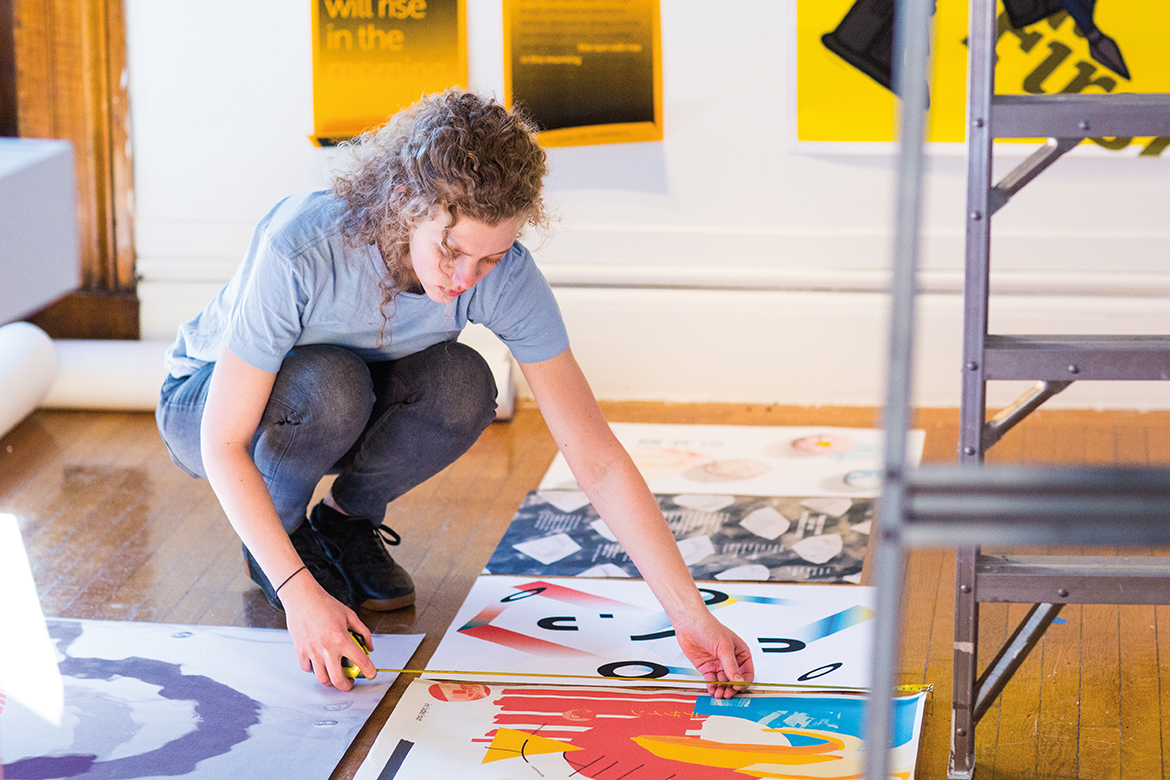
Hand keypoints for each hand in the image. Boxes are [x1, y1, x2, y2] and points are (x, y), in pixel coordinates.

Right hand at [280, 575, 375, 689]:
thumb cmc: (326, 605)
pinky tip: (320, 664)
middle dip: (347, 686)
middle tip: (350, 683)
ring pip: (322, 678)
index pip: (360, 661)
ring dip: (330, 681)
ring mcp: (312, 651)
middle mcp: (327, 648)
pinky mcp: (300, 651)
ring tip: (335, 676)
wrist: (303, 598)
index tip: (371, 674)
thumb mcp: (350, 615)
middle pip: (338, 679)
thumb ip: (363, 632)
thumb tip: (370, 648)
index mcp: (342, 639)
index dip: (369, 671)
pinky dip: (314, 670)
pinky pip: (307, 669)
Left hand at [674, 611, 754, 698]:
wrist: (689, 624)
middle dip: (732, 688)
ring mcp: (718, 664)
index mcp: (740, 652)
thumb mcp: (724, 646)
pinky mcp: (707, 668)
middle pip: (735, 680)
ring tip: (719, 694)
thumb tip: (738, 681)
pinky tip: (712, 691)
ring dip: (722, 689)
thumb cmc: (709, 627)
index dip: (744, 681)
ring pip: (723, 682)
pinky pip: (712, 681)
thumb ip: (731, 665)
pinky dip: (712, 687)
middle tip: (727, 694)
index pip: (747, 672)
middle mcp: (730, 660)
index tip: (738, 686)